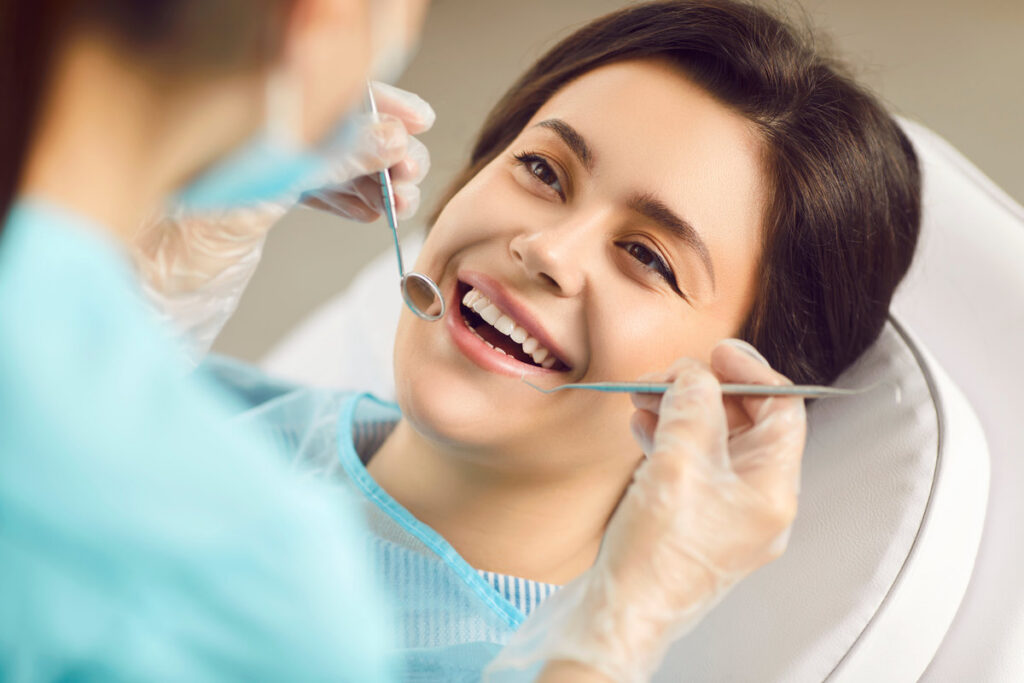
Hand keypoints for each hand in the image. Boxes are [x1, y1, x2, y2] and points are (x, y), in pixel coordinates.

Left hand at [133, 83, 433, 355]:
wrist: (150, 289)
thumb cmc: (184, 236)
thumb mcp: (271, 190)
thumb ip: (333, 161)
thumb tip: (392, 137)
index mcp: (251, 115)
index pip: (328, 91)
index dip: (380, 103)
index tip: (417, 122)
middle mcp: (256, 135)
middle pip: (338, 127)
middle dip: (384, 151)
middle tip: (410, 177)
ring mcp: (258, 166)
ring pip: (333, 163)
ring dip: (374, 182)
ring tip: (399, 203)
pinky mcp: (259, 200)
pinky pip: (316, 190)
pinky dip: (349, 201)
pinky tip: (372, 212)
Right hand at [485, 339, 806, 682]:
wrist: (620, 616)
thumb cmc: (656, 558)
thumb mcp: (678, 464)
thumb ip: (692, 407)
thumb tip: (695, 374)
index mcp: (772, 492)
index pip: (782, 412)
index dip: (751, 373)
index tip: (715, 352)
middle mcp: (757, 503)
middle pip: (746, 424)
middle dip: (705, 391)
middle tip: (670, 374)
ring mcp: (725, 515)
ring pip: (713, 442)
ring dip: (681, 411)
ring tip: (644, 395)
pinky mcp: (693, 521)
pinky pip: (691, 465)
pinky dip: (669, 438)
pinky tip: (642, 426)